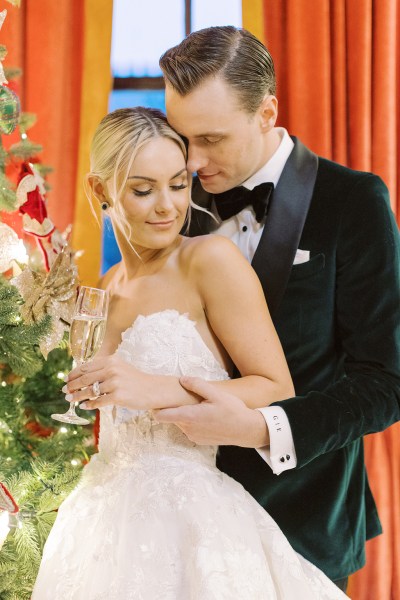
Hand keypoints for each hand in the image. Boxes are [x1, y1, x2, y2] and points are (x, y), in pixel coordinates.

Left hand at [63, 355, 154, 410]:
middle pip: (85, 378)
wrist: (153, 389)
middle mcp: (112, 369)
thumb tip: (83, 376)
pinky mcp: (118, 396)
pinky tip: (84, 406)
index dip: (73, 374)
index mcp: (111, 360)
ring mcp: (115, 383)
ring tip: (70, 399)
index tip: (66, 379)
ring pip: (90, 391)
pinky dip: (89, 404)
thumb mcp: (120, 368)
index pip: (86, 367)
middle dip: (72, 385)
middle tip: (64, 390)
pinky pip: (98, 401)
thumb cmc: (135, 380)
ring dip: (77, 396)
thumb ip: (104, 369)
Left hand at [155, 377, 269, 447]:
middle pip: (171, 417)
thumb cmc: (232, 410)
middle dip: (174, 407)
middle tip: (184, 396)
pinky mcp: (199, 440)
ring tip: (198, 405)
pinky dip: (192, 422)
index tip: (158, 399)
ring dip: (185, 414)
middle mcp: (188, 429)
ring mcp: (194, 436)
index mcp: (190, 417)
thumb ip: (197, 385)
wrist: (246, 430)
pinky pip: (189, 429)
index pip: (161, 416)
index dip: (156, 407)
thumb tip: (182, 379)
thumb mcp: (216, 393)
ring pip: (181, 423)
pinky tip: (205, 415)